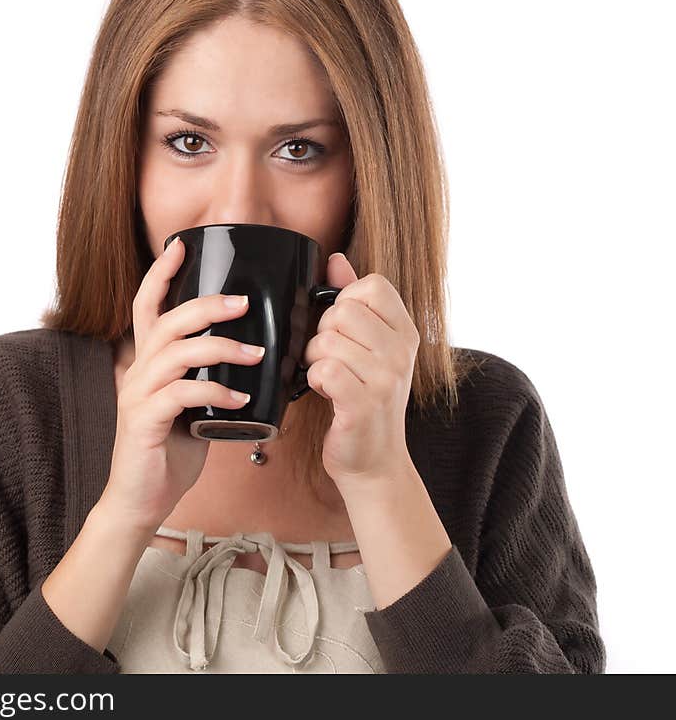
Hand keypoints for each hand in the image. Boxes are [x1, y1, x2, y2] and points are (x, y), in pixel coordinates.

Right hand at [102, 236, 265, 532]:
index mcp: (148, 362)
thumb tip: (249, 357)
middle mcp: (138, 371)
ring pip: (176, 353)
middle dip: (206, 305)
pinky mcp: (145, 422)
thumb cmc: (170, 449)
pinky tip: (240, 401)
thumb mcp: (190, 404)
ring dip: (220, 348)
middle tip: (243, 302)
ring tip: (255, 354)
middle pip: (166, 321)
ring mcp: (138, 395)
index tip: (181, 244)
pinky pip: (181, 395)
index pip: (147, 305)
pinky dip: (215, 393)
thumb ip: (205, 376)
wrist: (141, 498)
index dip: (161, 273)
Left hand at [301, 252, 419, 486]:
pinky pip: (324, 370)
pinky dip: (314, 380)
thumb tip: (336, 259)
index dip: (345, 301)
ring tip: (328, 378)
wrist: (373, 461)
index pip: (372, 285)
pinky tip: (326, 392)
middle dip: (323, 334)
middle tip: (331, 358)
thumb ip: (353, 299)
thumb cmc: (364, 400)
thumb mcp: (367, 347)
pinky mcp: (364, 404)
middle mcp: (401, 352)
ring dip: (315, 360)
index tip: (344, 330)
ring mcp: (386, 379)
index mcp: (405, 332)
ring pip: (327, 340)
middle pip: (342, 311)